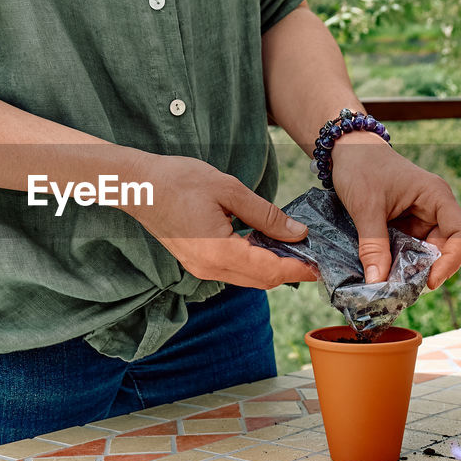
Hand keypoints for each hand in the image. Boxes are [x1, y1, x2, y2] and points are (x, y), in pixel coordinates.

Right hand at [121, 154, 318, 288]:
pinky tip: (266, 245)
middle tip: (314, 256)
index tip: (321, 263)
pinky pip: (234, 270)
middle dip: (290, 271)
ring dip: (273, 267)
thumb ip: (265, 215)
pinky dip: (254, 262)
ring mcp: (201, 268)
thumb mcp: (229, 190)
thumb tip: (297, 233)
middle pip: (261, 280)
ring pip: (248, 278)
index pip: (270, 270)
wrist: (138, 185)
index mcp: (219, 252)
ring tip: (295, 249)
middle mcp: (210, 268)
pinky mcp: (196, 262)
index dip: (299, 268)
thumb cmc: (179, 180)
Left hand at [329, 133, 460, 288]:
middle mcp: (434, 209)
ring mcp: (420, 218)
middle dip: (425, 270)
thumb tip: (377, 283)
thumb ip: (373, 245)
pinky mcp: (405, 225)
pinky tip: (383, 272)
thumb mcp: (366, 208)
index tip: (429, 282)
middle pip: (444, 249)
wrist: (346, 151)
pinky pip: (408, 249)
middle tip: (402, 289)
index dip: (452, 261)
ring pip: (425, 253)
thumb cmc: (361, 167)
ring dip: (410, 269)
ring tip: (390, 284)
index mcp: (436, 197)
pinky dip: (397, 262)